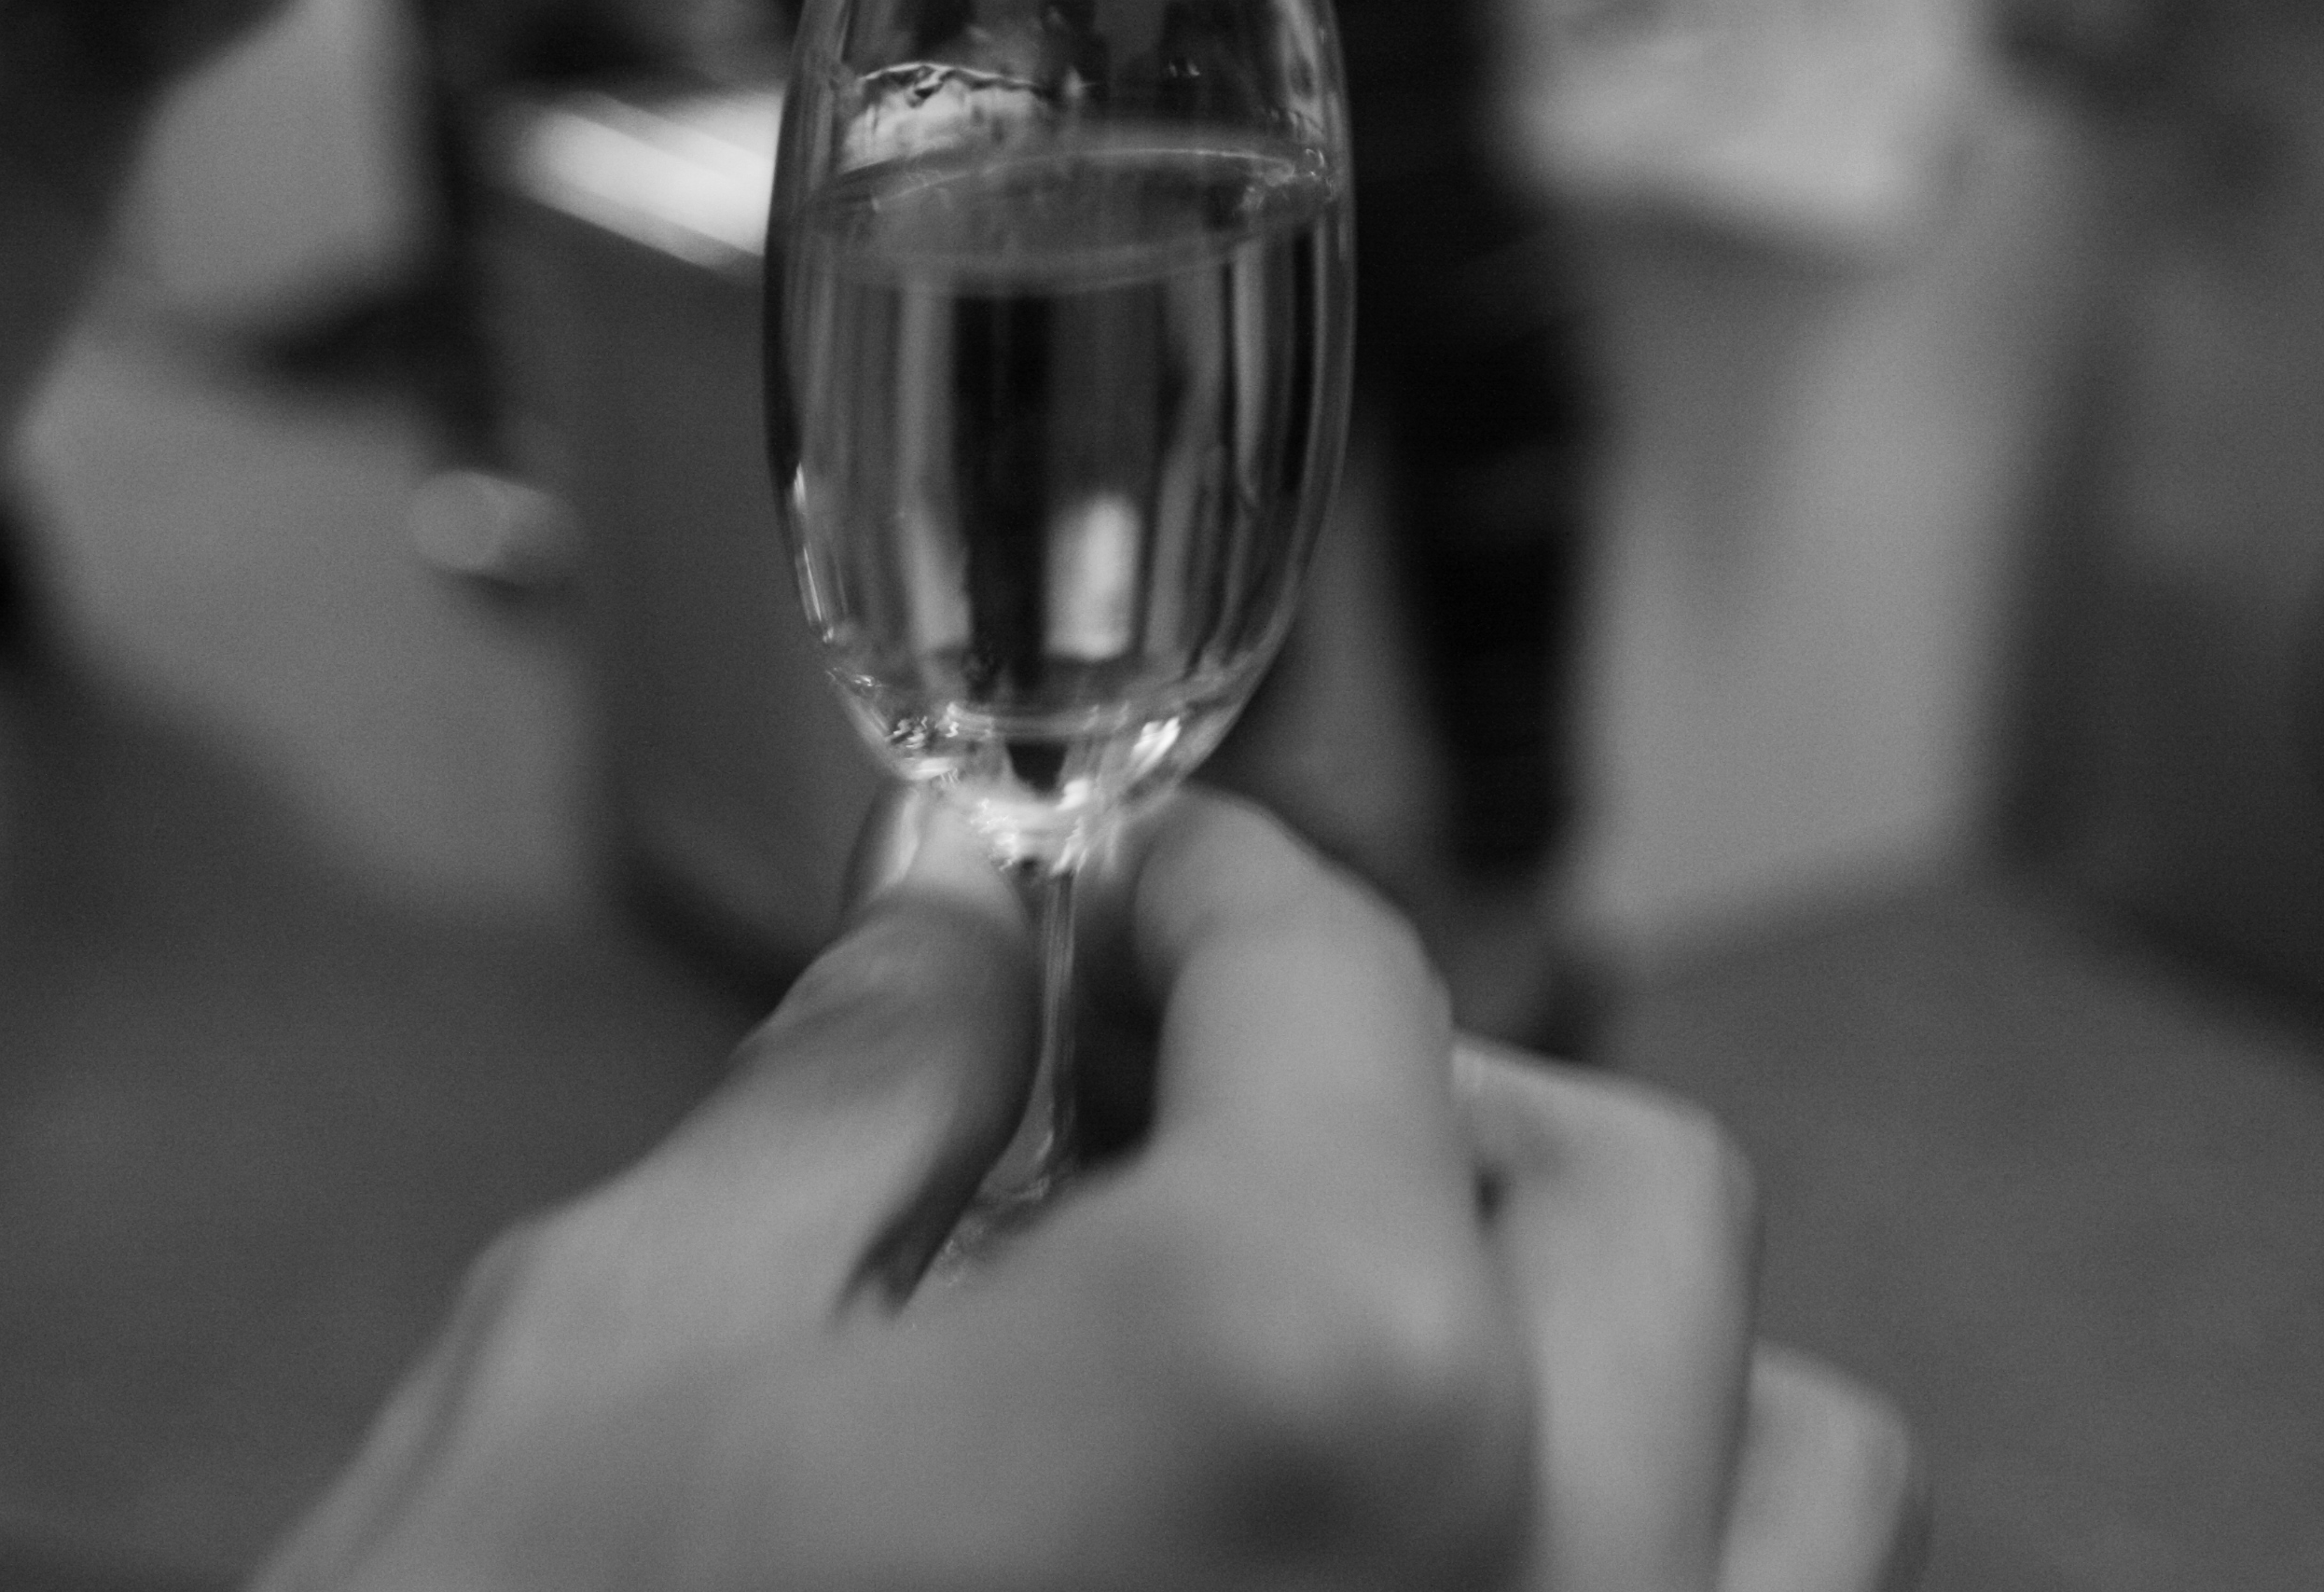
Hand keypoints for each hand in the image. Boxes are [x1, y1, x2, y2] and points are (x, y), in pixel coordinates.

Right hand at [254, 791, 1920, 1590]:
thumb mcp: (620, 1347)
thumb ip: (852, 1085)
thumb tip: (953, 915)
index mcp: (1299, 1384)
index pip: (1345, 994)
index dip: (1217, 885)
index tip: (1134, 879)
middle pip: (1618, 1188)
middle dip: (1397, 1080)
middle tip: (1178, 1081)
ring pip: (1784, 1453)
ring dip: (1586, 1321)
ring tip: (1329, 1309)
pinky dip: (1643, 1541)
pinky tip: (1401, 1531)